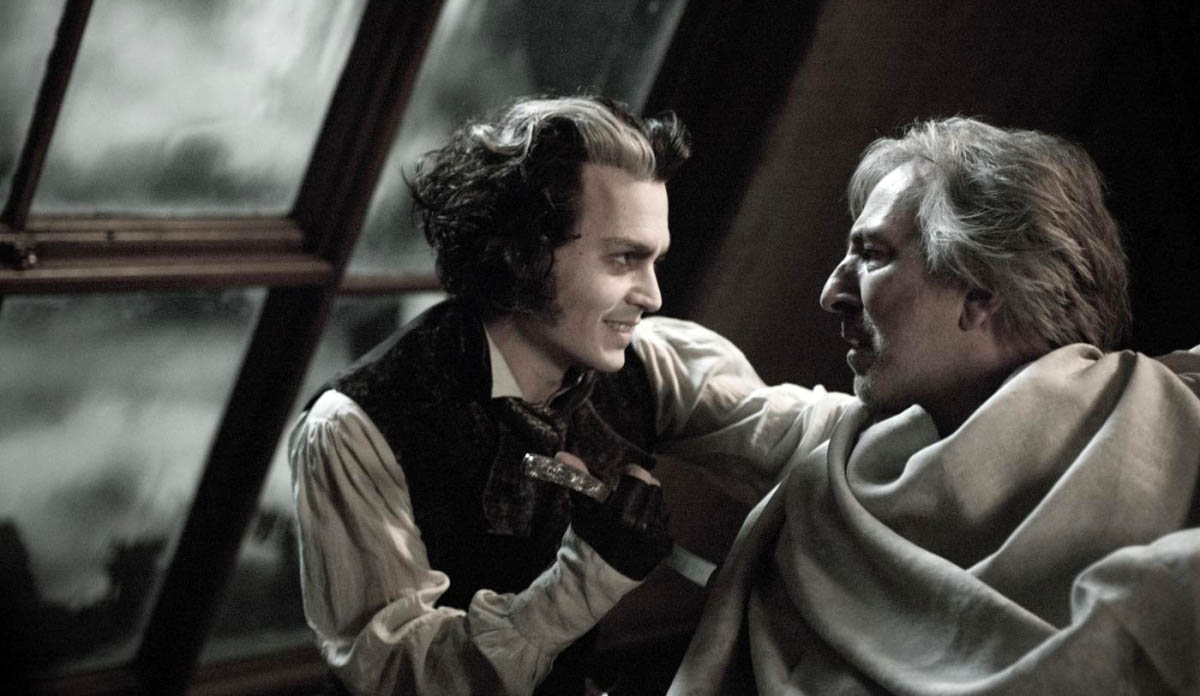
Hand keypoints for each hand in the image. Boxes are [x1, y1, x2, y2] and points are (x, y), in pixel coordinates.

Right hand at [558, 452, 671, 579]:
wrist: (593, 581)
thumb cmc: (585, 542)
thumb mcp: (580, 509)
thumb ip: (578, 479)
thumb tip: (562, 453)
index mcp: (623, 513)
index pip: (640, 476)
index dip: (630, 475)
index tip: (622, 480)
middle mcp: (644, 524)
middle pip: (653, 487)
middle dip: (640, 489)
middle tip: (626, 499)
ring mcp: (657, 537)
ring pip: (660, 504)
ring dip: (648, 505)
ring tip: (632, 516)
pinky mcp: (665, 548)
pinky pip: (664, 523)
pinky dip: (653, 523)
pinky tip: (639, 532)